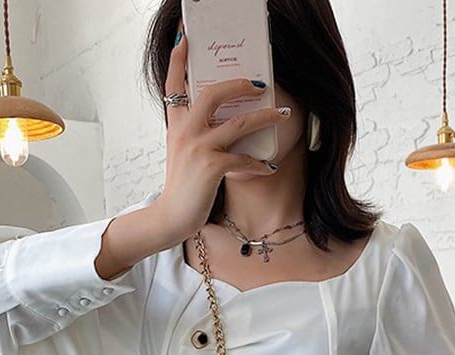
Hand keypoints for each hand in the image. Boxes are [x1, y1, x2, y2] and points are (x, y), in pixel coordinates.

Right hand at [153, 21, 291, 241]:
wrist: (171, 217)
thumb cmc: (181, 187)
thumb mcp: (181, 153)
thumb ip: (194, 133)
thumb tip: (222, 120)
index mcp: (176, 125)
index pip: (173, 85)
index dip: (178, 59)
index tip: (185, 38)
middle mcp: (186, 131)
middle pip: (214, 92)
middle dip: (240, 83)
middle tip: (261, 83)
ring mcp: (198, 148)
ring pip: (239, 122)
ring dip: (266, 117)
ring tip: (284, 114)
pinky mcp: (211, 167)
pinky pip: (244, 158)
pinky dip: (260, 163)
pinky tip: (270, 167)